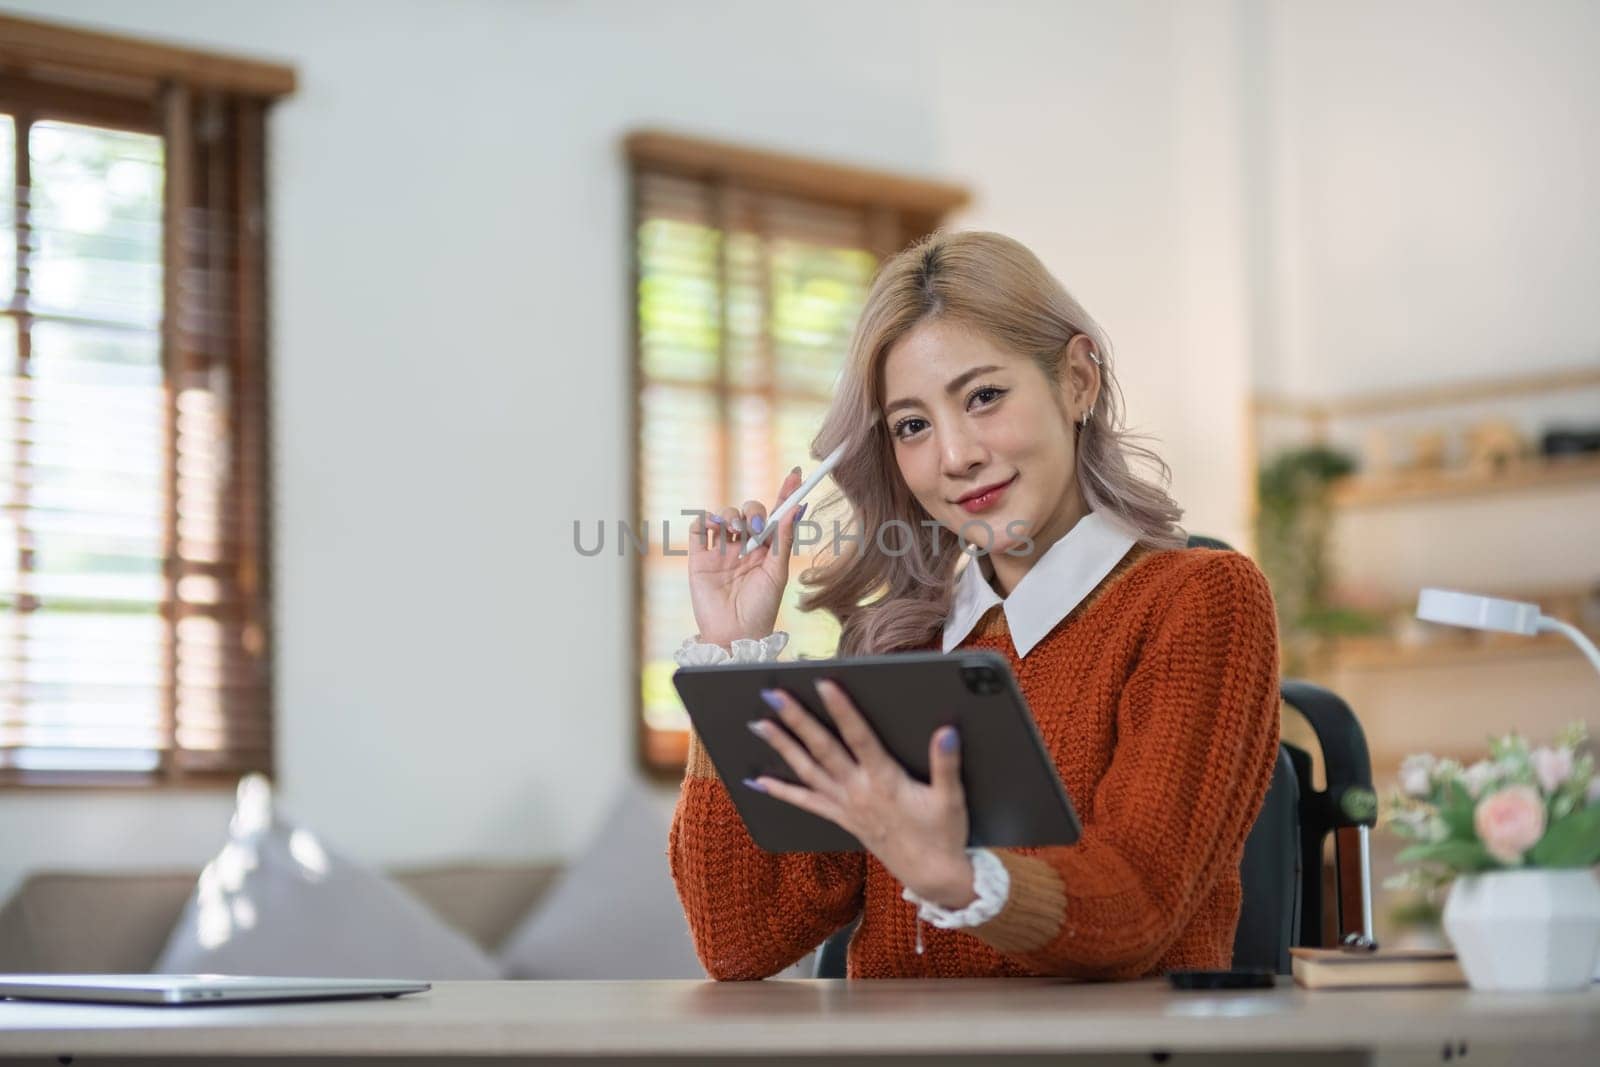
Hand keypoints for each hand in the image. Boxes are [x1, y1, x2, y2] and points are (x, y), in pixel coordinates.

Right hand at [687, 468, 806, 648]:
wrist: (734, 635)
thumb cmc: (762, 609)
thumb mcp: (778, 573)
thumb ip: (784, 540)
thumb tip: (797, 507)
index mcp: (767, 550)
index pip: (776, 515)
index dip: (785, 493)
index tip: (796, 474)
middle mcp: (745, 547)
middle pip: (748, 512)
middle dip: (752, 511)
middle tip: (755, 527)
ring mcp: (721, 552)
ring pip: (724, 516)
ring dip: (729, 514)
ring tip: (732, 528)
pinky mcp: (699, 559)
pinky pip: (698, 530)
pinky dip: (704, 520)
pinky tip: (712, 526)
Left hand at [744, 679, 975, 908]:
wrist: (932, 876)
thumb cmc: (943, 834)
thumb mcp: (951, 798)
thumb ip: (947, 763)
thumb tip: (946, 731)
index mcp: (886, 781)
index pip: (859, 737)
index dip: (841, 709)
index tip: (822, 684)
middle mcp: (859, 791)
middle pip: (822, 749)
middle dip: (796, 720)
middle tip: (772, 696)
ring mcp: (846, 806)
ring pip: (807, 771)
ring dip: (782, 747)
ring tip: (758, 725)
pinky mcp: (842, 819)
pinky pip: (806, 804)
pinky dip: (781, 792)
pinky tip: (759, 781)